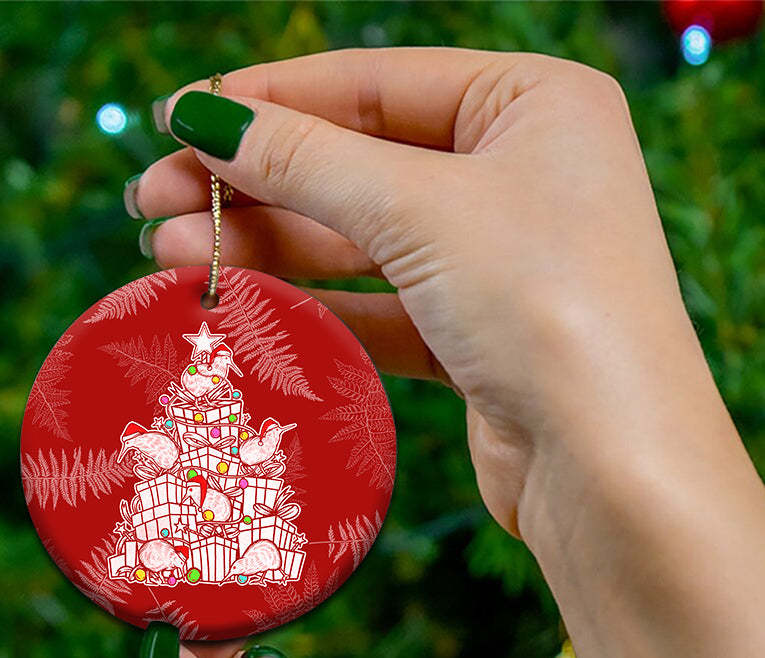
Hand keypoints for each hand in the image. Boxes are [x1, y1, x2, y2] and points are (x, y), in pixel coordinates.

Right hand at [132, 48, 712, 546]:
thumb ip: (305, 161)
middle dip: (254, 186)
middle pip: (360, 165)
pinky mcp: (482, 341)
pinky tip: (240, 307)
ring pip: (364, 243)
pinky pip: (381, 309)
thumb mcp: (418, 209)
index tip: (175, 120)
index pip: (375, 84)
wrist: (612, 468)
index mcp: (536, 103)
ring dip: (269, 250)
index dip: (269, 101)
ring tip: (171, 257)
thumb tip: (204, 117)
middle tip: (151, 204)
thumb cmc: (547, 306)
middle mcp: (525, 175)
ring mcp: (504, 263)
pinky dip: (313, 309)